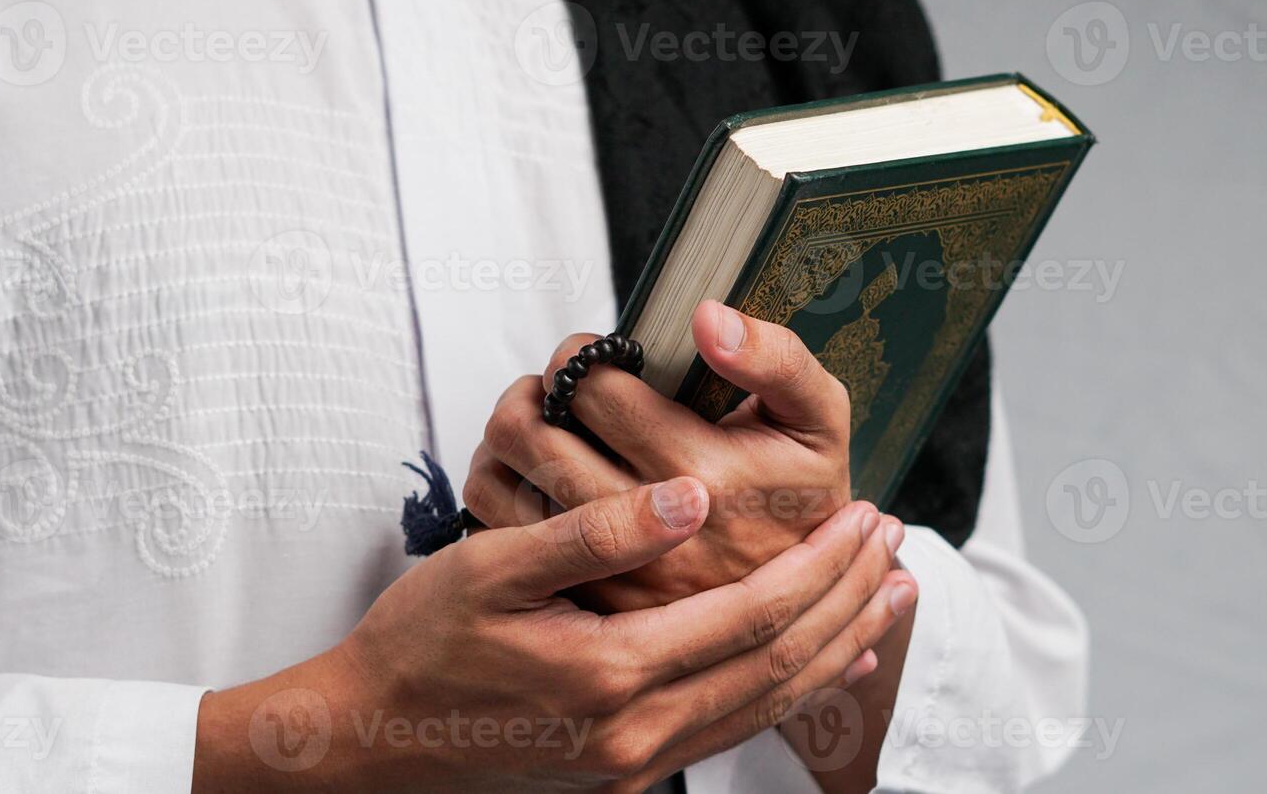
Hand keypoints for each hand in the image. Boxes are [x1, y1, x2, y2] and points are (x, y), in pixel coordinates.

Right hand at [191, 482, 912, 792]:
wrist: (366, 746)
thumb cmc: (417, 650)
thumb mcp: (491, 570)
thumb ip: (594, 532)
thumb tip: (687, 499)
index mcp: (612, 674)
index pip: (754, 615)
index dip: (819, 566)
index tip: (865, 516)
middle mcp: (637, 733)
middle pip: (779, 664)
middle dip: (849, 603)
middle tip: (900, 549)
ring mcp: (634, 764)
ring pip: (766, 705)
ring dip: (834, 649)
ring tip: (887, 604)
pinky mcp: (624, 775)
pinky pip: (731, 731)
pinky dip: (787, 695)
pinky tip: (820, 671)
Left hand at [464, 300, 860, 611]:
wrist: (811, 595)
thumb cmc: (806, 490)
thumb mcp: (820, 417)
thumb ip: (777, 358)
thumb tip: (706, 319)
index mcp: (702, 474)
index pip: (595, 391)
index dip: (582, 356)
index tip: (595, 356)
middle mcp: (647, 532)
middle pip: (533, 434)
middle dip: (536, 391)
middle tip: (560, 386)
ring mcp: (609, 573)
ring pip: (503, 481)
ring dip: (510, 437)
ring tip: (543, 423)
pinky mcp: (584, 601)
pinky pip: (502, 531)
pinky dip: (501, 489)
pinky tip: (537, 475)